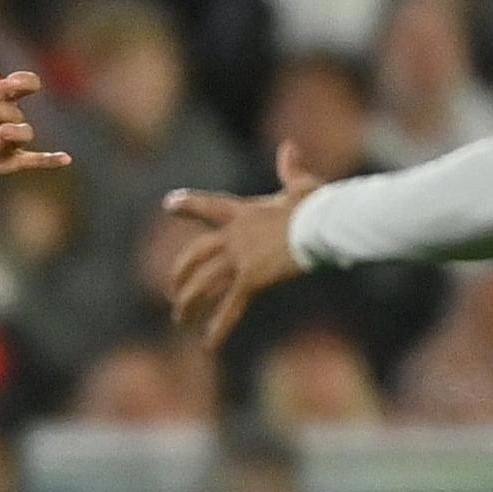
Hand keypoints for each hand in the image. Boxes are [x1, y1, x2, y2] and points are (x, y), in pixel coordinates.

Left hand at [0, 70, 73, 182]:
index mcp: (0, 97)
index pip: (26, 84)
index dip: (24, 82)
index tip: (11, 84)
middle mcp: (9, 117)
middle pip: (13, 110)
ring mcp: (10, 141)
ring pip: (25, 132)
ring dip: (15, 131)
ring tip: (0, 132)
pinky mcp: (8, 162)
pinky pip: (34, 161)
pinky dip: (50, 161)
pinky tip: (66, 159)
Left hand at [160, 143, 323, 347]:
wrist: (323, 223)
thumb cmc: (319, 204)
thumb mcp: (302, 185)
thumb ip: (290, 169)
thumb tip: (289, 148)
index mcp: (244, 211)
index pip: (209, 206)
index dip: (188, 205)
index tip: (169, 204)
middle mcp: (234, 235)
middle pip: (195, 254)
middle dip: (180, 273)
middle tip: (173, 290)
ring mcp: (240, 258)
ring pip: (203, 283)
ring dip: (189, 303)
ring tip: (180, 319)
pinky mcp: (251, 279)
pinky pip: (230, 307)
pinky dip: (218, 327)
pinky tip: (207, 343)